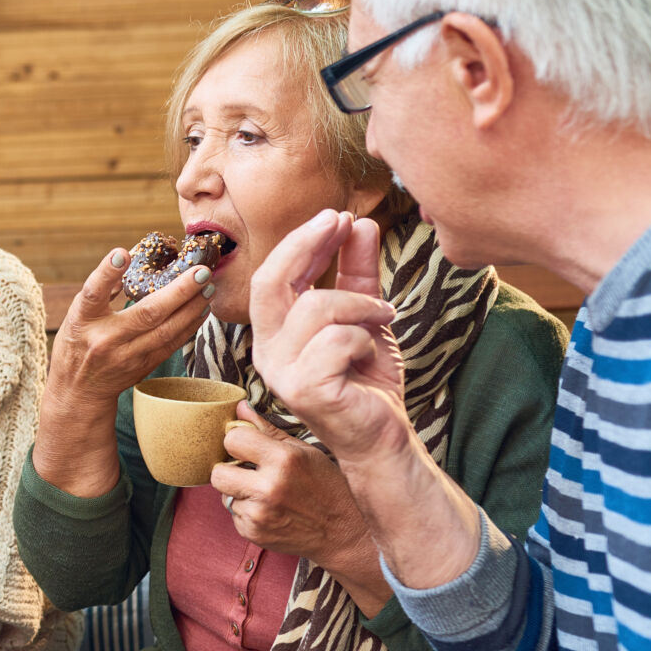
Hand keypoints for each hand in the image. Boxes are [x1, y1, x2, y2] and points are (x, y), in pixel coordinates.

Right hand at [49, 246, 217, 411]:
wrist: (79, 390)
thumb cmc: (78, 342)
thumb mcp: (78, 313)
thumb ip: (102, 290)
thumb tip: (129, 259)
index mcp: (83, 320)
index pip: (93, 294)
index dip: (106, 273)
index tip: (122, 254)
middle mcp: (104, 339)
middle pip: (146, 314)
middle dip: (179, 291)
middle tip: (201, 272)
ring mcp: (125, 356)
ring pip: (165, 332)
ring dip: (191, 309)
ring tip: (208, 288)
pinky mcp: (142, 367)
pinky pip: (171, 345)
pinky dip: (189, 326)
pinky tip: (201, 310)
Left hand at [210, 403, 372, 567]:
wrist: (344, 532)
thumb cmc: (328, 487)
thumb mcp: (305, 451)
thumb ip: (268, 430)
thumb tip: (240, 408)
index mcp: (283, 460)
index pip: (232, 440)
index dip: (238, 441)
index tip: (247, 446)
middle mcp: (268, 488)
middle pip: (218, 473)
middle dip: (229, 470)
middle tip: (248, 471)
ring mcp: (259, 514)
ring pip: (224, 495)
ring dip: (239, 492)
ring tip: (267, 493)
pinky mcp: (252, 533)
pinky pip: (234, 515)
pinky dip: (247, 511)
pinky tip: (270, 509)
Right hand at [248, 211, 407, 465]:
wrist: (381, 435)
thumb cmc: (367, 381)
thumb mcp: (365, 316)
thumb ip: (358, 272)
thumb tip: (359, 223)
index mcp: (274, 332)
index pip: (271, 276)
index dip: (301, 240)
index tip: (338, 216)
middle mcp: (267, 351)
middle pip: (270, 282)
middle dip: (308, 244)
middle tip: (345, 222)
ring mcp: (280, 372)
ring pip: (314, 306)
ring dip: (360, 303)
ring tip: (384, 316)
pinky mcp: (303, 389)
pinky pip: (336, 339)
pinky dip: (364, 338)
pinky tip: (372, 351)